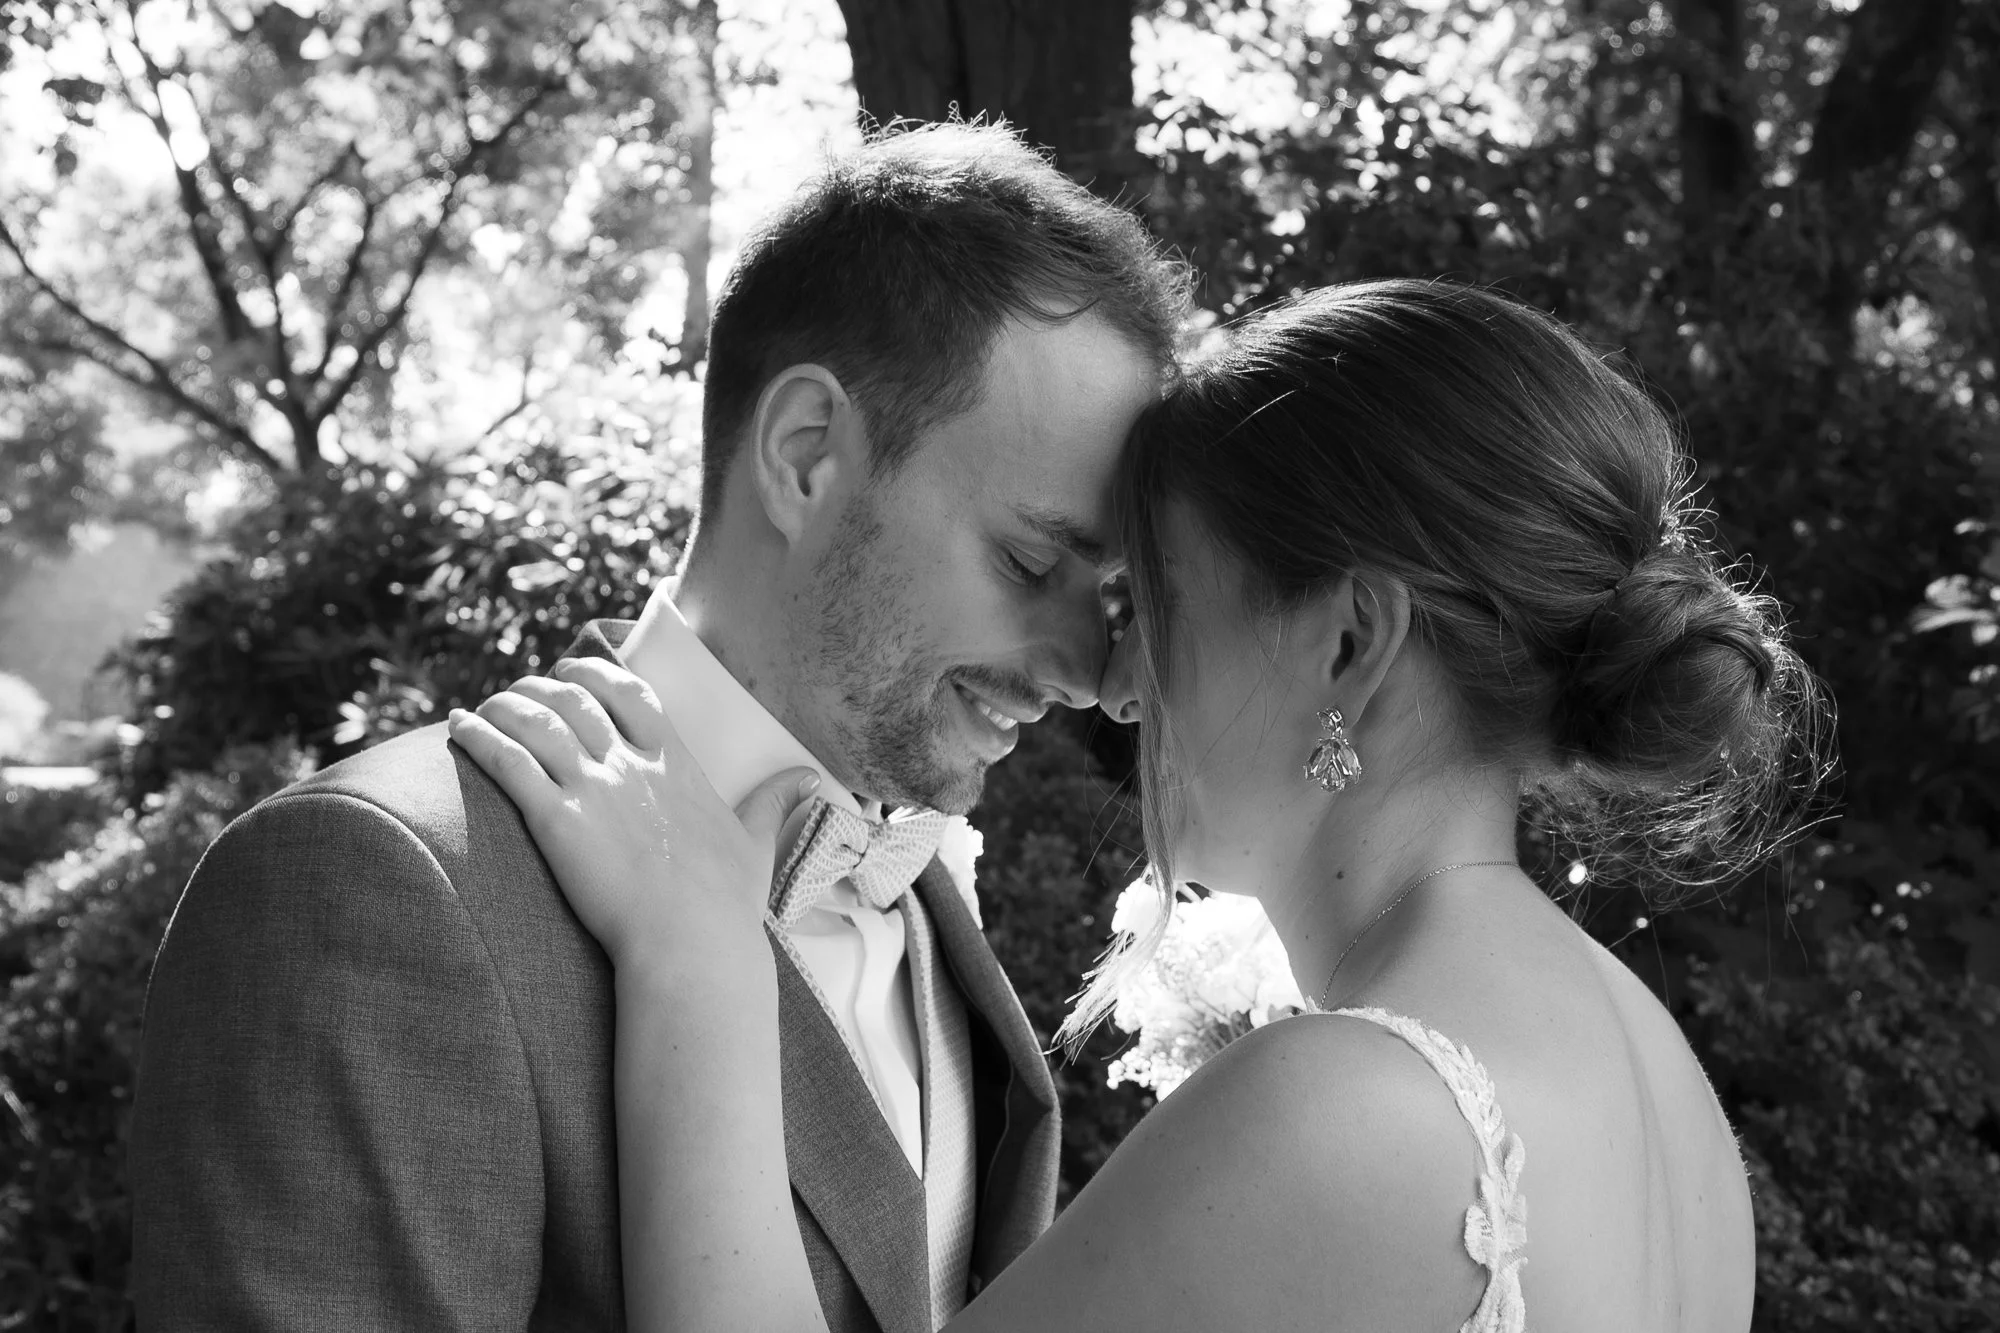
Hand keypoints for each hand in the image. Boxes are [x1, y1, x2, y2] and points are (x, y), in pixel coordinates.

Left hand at [446, 657, 820, 984]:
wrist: (690, 946)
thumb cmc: (724, 906)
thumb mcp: (757, 846)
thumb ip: (775, 802)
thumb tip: (812, 778)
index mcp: (675, 765)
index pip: (631, 694)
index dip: (596, 674)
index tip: (574, 673)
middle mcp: (632, 765)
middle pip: (575, 697)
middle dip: (542, 685)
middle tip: (522, 691)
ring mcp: (594, 788)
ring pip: (535, 719)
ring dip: (503, 704)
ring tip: (483, 708)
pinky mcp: (556, 820)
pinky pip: (506, 761)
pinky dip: (478, 735)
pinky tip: (458, 727)